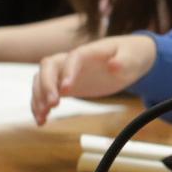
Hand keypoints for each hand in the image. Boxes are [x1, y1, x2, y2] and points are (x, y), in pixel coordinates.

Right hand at [31, 35, 157, 123]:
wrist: (128, 57)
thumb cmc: (131, 55)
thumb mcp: (133, 58)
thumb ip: (124, 61)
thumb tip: (114, 65)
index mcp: (90, 51)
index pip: (74, 57)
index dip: (68, 71)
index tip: (67, 89)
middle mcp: (73, 60)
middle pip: (49, 66)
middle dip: (46, 84)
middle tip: (53, 104)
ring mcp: (66, 71)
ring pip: (42, 79)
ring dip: (38, 97)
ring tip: (42, 116)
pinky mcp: (66, 84)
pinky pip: (46, 92)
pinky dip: (40, 104)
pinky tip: (41, 120)